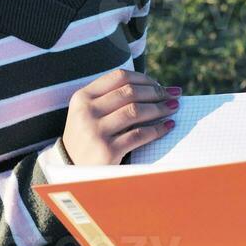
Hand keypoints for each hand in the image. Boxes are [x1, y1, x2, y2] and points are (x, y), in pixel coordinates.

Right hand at [61, 68, 181, 164]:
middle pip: (129, 92)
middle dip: (156, 92)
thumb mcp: (89, 112)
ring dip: (160, 108)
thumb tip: (154, 86)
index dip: (144, 78)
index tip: (159, 84)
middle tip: (172, 95)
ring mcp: (95, 131)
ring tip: (173, 108)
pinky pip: (139, 135)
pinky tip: (168, 127)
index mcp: (82, 97)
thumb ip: (112, 97)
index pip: (119, 77)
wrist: (72, 169)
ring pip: (135, 111)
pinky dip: (157, 129)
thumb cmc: (88, 136)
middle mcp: (86, 111)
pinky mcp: (107, 150)